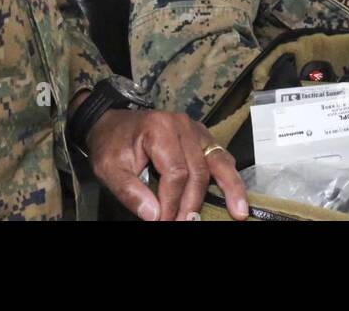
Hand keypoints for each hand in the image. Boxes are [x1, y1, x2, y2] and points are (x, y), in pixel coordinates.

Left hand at [87, 108, 247, 221]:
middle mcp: (182, 125)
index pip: (175, 173)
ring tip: (239, 212)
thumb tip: (154, 216)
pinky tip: (236, 193)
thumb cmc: (111, 145)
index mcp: (159, 129)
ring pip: (217, 160)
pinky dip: (228, 174)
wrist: (111, 123)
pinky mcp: (200, 135)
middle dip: (193, 203)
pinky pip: (219, 154)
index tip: (164, 223)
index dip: (172, 203)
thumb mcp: (109, 169)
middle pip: (198, 170)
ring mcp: (194, 128)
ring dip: (230, 188)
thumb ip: (129, 191)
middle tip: (186, 225)